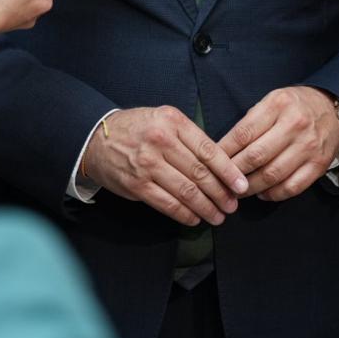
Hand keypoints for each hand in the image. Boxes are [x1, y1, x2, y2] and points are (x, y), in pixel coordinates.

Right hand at [80, 106, 248, 226]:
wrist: (96, 138)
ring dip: (206, 207)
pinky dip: (185, 214)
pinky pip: (167, 204)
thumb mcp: (164, 119)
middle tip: (232, 205)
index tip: (242, 186)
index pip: (208, 150)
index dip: (228, 171)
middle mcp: (161, 141)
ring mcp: (147, 164)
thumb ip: (189, 137)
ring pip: (186, 191)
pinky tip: (195, 218)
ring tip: (218, 216)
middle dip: (221, 193)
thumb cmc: (137, 129)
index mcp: (173, 122)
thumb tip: (221, 164)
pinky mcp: (137, 185)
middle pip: (200, 173)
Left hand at [216, 86, 338, 201]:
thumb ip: (251, 122)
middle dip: (234, 172)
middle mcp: (295, 125)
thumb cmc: (295, 106)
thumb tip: (224, 149)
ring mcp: (308, 147)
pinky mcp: (318, 165)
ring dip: (250, 187)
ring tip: (238, 190)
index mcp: (278, 105)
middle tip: (221, 181)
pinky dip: (273, 194)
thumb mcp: (272, 101)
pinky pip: (291, 187)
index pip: (244, 133)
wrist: (334, 111)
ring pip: (272, 175)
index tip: (211, 161)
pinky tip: (262, 193)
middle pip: (256, 156)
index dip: (224, 151)